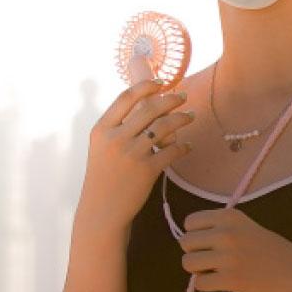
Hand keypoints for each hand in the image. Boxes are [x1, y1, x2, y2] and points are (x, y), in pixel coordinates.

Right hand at [74, 55, 195, 232]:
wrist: (102, 209)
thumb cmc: (103, 176)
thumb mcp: (101, 147)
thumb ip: (117, 127)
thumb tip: (144, 106)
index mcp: (102, 129)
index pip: (126, 97)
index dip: (146, 86)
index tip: (162, 82)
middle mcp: (115, 138)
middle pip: (149, 108)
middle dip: (171, 99)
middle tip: (183, 96)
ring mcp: (131, 154)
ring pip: (164, 127)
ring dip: (181, 118)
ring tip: (191, 116)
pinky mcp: (146, 171)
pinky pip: (172, 152)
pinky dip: (184, 146)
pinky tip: (188, 145)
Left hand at [179, 207, 291, 291]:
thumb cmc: (268, 249)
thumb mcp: (244, 226)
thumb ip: (218, 227)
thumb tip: (187, 237)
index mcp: (228, 216)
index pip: (189, 222)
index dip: (195, 234)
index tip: (208, 243)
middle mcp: (226, 233)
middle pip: (185, 242)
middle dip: (194, 252)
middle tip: (211, 259)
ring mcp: (228, 257)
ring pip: (188, 263)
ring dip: (197, 270)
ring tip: (213, 271)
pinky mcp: (232, 280)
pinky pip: (200, 283)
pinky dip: (206, 284)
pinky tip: (220, 282)